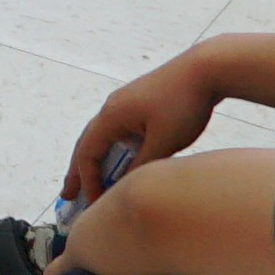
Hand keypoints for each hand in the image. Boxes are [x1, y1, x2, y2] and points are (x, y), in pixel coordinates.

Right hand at [67, 51, 224, 201]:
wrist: (206, 68)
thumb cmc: (183, 104)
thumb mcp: (163, 143)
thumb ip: (141, 167)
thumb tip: (125, 186)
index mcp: (111, 116)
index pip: (88, 155)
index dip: (88, 182)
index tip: (93, 205)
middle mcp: (112, 108)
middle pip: (87, 144)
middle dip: (78, 172)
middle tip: (68, 195)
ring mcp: (125, 103)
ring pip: (103, 137)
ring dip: (96, 160)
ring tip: (93, 180)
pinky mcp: (140, 102)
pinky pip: (118, 131)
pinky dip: (113, 150)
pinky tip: (122, 160)